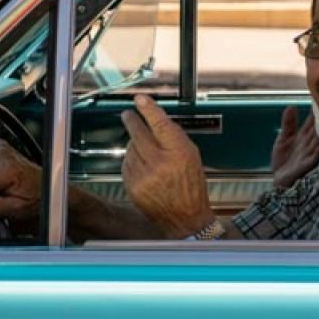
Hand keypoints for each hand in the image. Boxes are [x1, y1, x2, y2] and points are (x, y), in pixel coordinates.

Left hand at [120, 95, 214, 238]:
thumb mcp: (191, 156)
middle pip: (139, 133)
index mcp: (179, 153)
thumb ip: (174, 137)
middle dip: (132, 121)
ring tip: (147, 153)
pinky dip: (132, 161)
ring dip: (135, 146)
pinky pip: (126, 164)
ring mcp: (144, 176)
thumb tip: (154, 119)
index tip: (141, 100)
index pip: (161, 124)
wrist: (185, 218)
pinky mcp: (133, 186)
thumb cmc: (191, 185)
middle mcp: (160, 164)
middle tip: (129, 115)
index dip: (149, 110)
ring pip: (130, 148)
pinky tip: (143, 167)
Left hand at [271, 106, 318, 189]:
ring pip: (318, 143)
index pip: (312, 122)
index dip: (316, 111)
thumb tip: (291, 106)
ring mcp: (309, 156)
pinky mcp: (305, 167)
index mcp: (304, 137)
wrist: (279, 182)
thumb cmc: (284, 161)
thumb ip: (288, 124)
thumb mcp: (283, 139)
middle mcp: (309, 145)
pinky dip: (316, 152)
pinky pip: (313, 159)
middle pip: (318, 130)